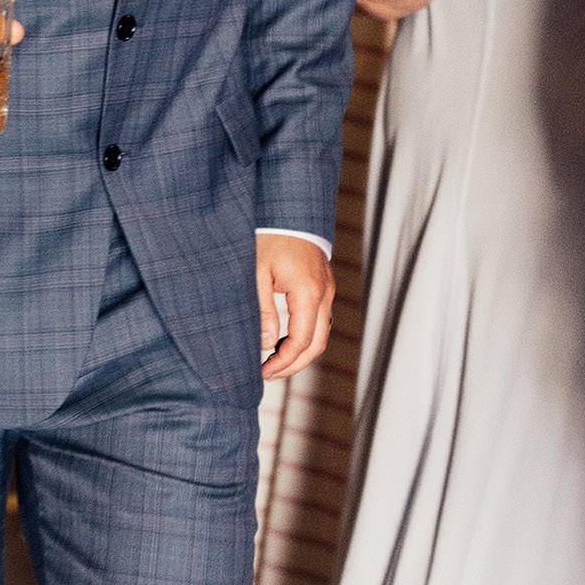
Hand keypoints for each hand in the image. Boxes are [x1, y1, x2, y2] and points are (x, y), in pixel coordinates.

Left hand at [258, 233, 335, 377]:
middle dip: (294, 365)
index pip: (301, 342)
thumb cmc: (269, 237)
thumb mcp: (257, 274)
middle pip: (316, 344)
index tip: (263, 373)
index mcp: (308, 293)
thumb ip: (263, 310)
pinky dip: (305, 336)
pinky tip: (284, 341)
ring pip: (320, 333)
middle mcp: (324, 293)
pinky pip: (319, 319)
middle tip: (268, 375)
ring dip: (300, 352)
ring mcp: (327, 289)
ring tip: (274, 363)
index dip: (283, 363)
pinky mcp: (323, 285)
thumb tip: (266, 344)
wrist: (288, 209)